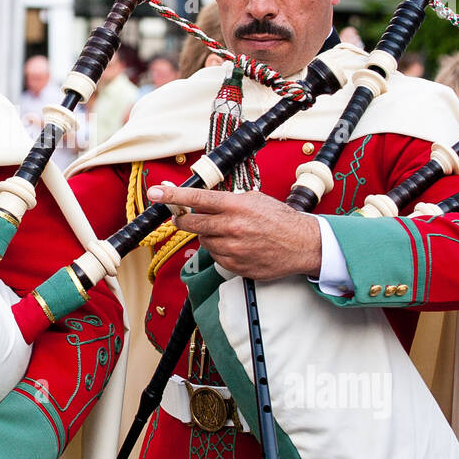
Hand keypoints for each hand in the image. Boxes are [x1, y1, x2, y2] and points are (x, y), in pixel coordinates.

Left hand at [147, 183, 321, 280]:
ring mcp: (232, 248)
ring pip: (203, 240)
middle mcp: (231, 227)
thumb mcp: (254, 199)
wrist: (302, 244)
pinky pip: (215, 256)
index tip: (156, 193)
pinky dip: (220, 250)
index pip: (196, 198)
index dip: (173, 195)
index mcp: (235, 206)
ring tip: (227, 231)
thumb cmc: (279, 219)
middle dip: (183, 219)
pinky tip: (236, 245)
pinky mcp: (235, 266)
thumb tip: (200, 200)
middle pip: (191, 223)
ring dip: (208, 235)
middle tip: (182, 216)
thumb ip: (226, 200)